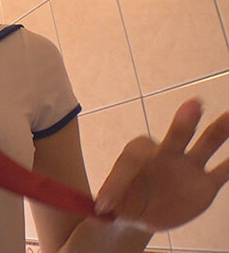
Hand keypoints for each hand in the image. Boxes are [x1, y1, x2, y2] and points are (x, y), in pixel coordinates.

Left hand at [94, 97, 228, 232]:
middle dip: (184, 122)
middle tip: (193, 105)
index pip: (131, 160)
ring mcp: (187, 167)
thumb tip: (101, 207)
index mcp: (137, 152)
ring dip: (219, 130)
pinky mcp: (204, 185)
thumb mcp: (109, 201)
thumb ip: (109, 199)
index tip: (105, 203)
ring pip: (206, 144)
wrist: (140, 213)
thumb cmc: (122, 199)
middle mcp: (165, 153)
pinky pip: (222, 172)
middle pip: (176, 136)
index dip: (118, 182)